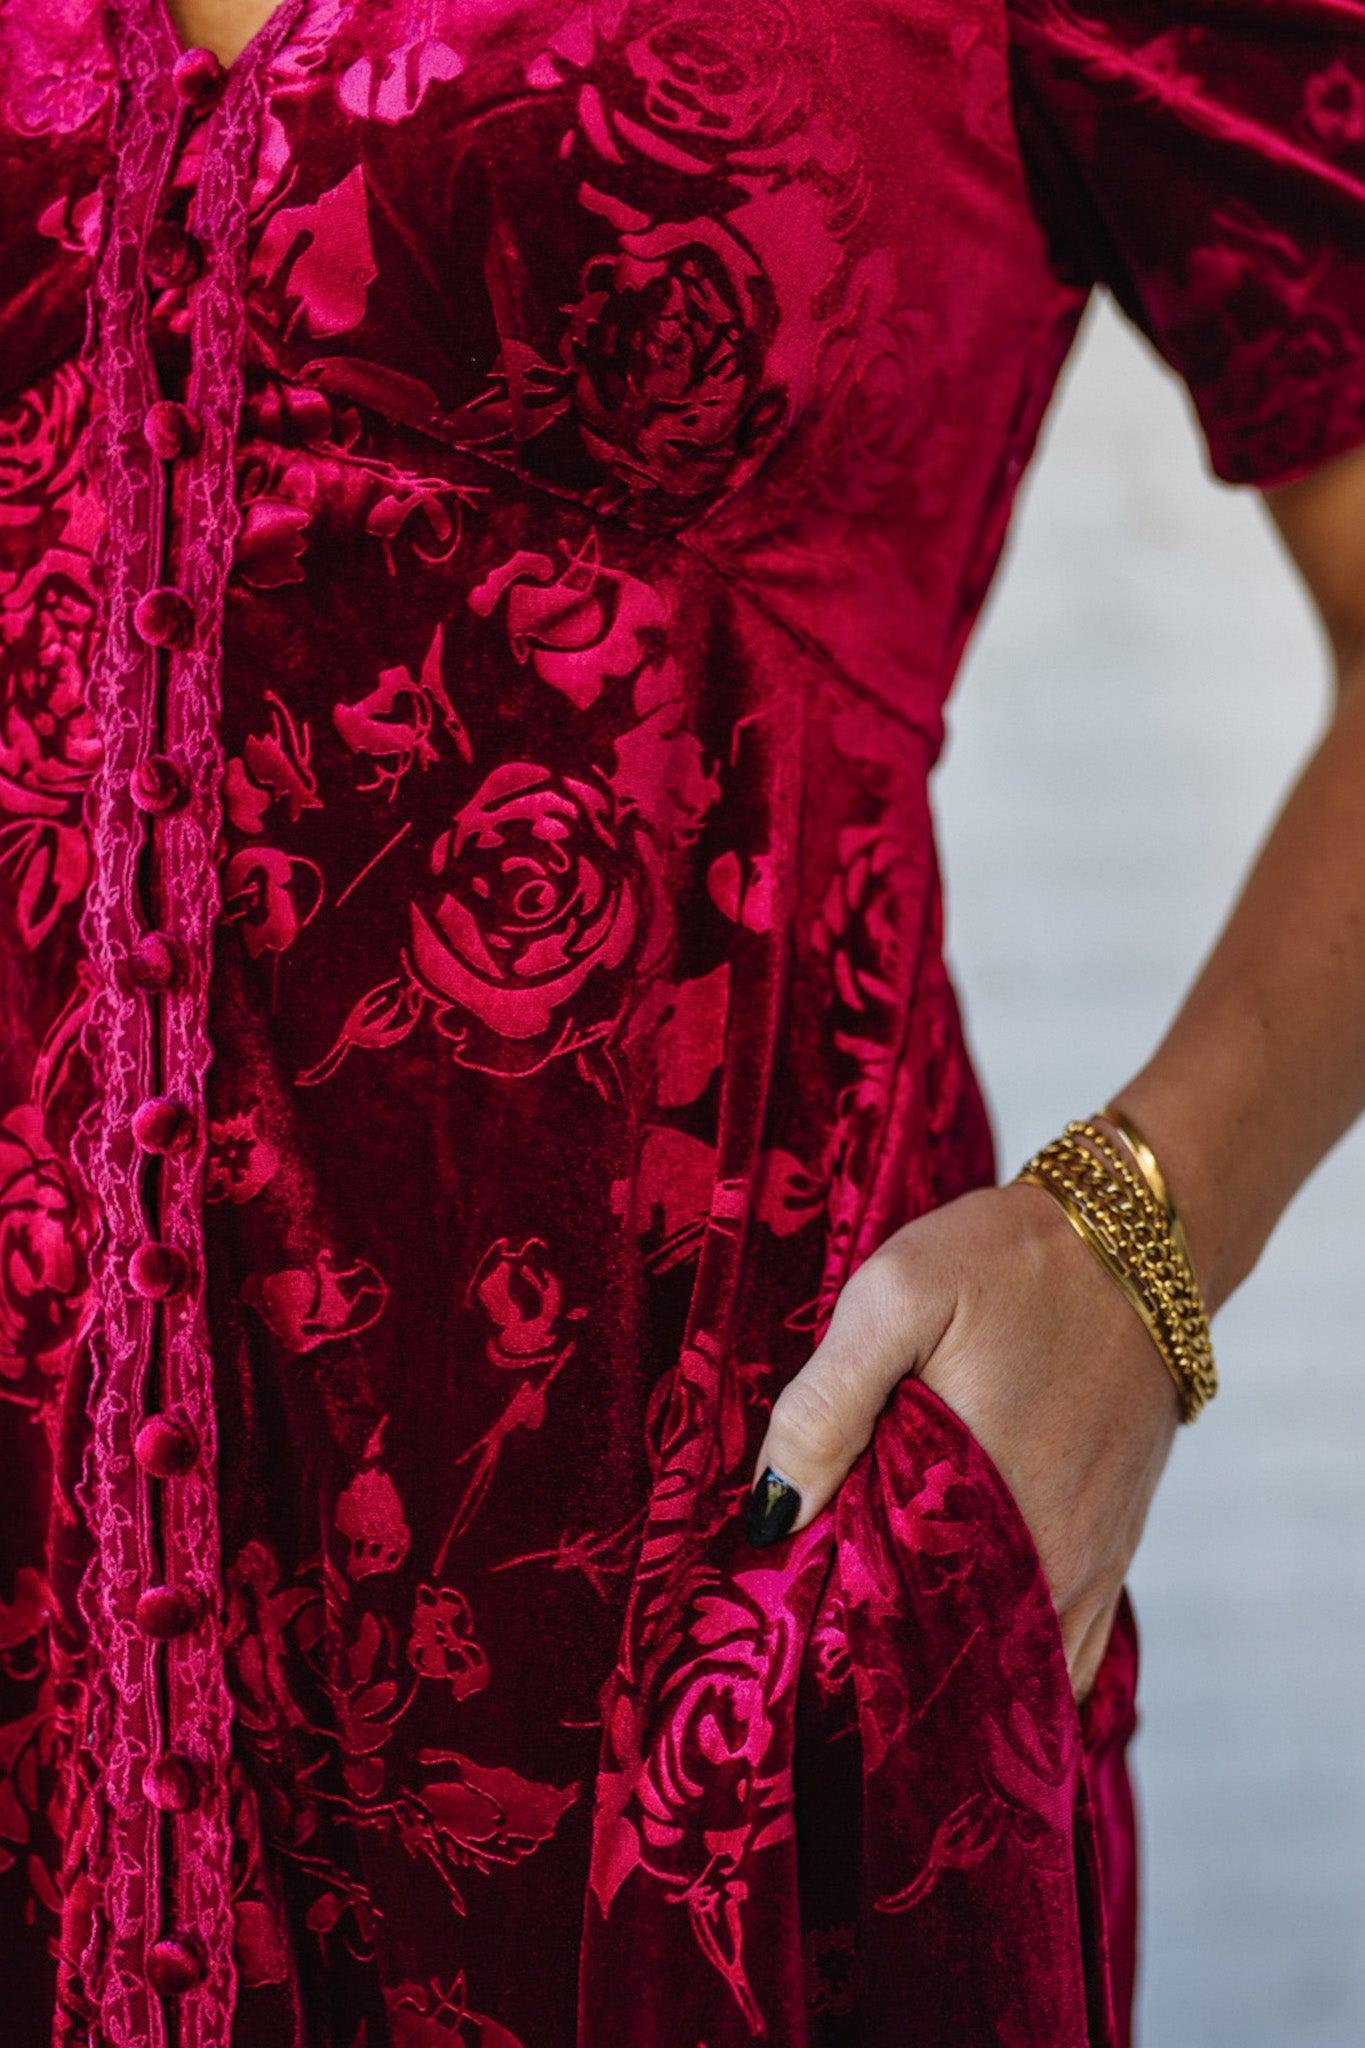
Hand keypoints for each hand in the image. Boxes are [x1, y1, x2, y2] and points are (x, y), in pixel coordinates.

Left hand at [743, 1180, 1182, 1701]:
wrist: (1139, 1238)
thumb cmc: (1009, 1262)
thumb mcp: (896, 1296)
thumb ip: (826, 1403)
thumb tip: (771, 1513)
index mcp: (984, 1508)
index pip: (895, 1628)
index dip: (836, 1636)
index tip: (792, 1619)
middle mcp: (1053, 1559)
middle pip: (957, 1661)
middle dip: (891, 1662)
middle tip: (829, 1635)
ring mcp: (1094, 1563)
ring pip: (1015, 1663)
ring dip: (956, 1663)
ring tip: (888, 1636)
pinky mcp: (1115, 1546)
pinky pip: (1071, 1646)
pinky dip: (1016, 1652)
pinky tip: (964, 1630)